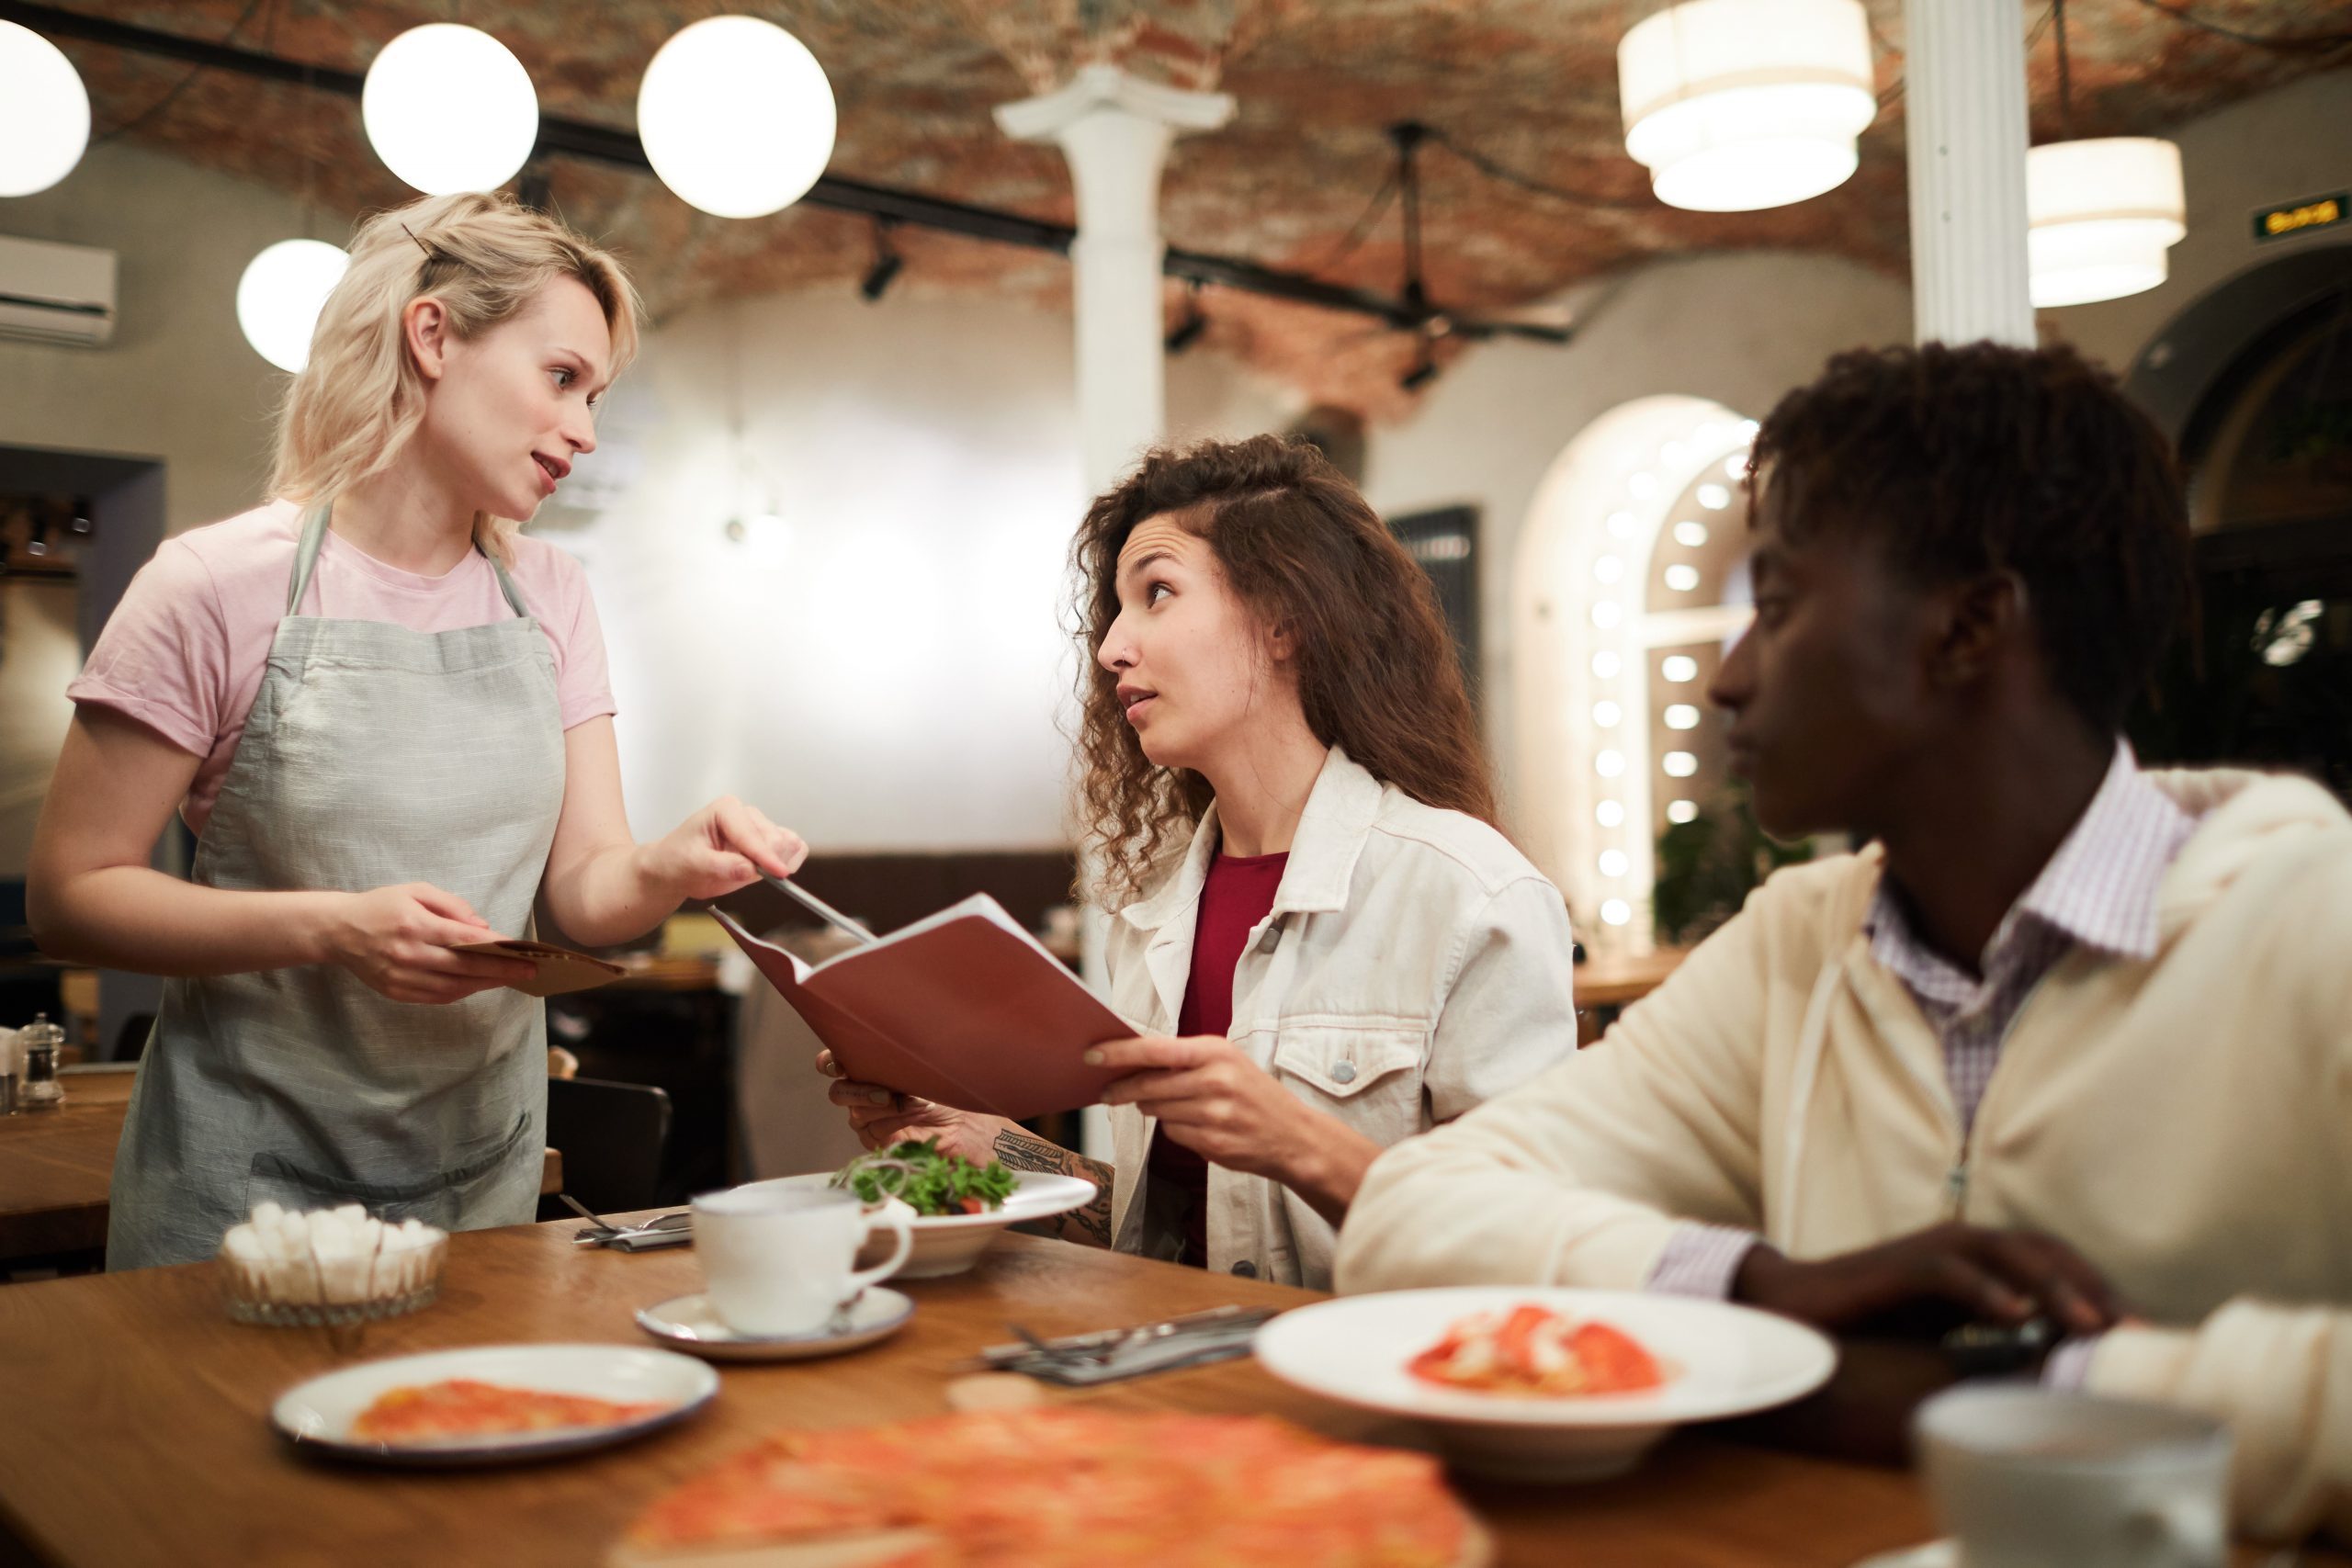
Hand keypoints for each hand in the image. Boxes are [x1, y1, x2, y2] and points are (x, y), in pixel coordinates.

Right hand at [319, 883, 537, 1004]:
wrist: (338, 930)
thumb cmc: (382, 906)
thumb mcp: (416, 891)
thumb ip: (452, 905)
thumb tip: (483, 928)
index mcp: (414, 924)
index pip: (465, 941)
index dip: (497, 949)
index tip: (524, 953)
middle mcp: (407, 953)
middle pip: (463, 968)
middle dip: (500, 971)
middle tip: (528, 972)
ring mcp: (400, 976)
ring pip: (452, 987)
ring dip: (484, 984)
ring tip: (507, 978)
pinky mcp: (395, 991)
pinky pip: (436, 997)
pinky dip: (461, 992)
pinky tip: (477, 984)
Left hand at [644, 796, 806, 903]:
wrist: (675, 869)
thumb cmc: (678, 861)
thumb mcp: (693, 864)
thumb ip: (722, 866)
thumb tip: (749, 869)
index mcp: (726, 809)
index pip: (753, 834)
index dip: (765, 856)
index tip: (778, 874)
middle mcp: (747, 815)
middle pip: (776, 838)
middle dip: (770, 861)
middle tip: (748, 877)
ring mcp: (760, 829)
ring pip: (789, 843)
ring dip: (780, 862)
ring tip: (752, 873)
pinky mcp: (768, 844)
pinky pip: (794, 849)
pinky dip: (789, 862)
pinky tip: (772, 872)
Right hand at [814, 1048, 1012, 1164]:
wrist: (965, 1117)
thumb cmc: (944, 1084)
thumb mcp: (919, 1064)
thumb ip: (894, 1057)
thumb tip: (883, 1047)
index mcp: (867, 1066)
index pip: (832, 1063)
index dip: (829, 1063)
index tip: (839, 1065)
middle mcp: (862, 1091)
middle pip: (837, 1093)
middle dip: (858, 1092)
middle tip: (885, 1093)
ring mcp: (868, 1118)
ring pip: (855, 1114)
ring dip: (885, 1108)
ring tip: (915, 1104)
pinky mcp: (877, 1140)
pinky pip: (871, 1132)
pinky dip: (893, 1123)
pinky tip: (913, 1117)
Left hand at [1091, 1035, 1309, 1177]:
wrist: (1294, 1137)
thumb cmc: (1254, 1094)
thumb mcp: (1226, 1062)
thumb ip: (1184, 1059)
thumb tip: (1132, 1061)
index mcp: (1216, 1052)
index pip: (1155, 1049)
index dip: (1119, 1053)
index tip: (1092, 1055)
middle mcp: (1216, 1081)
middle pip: (1148, 1085)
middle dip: (1123, 1089)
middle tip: (1107, 1091)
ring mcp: (1215, 1115)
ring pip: (1157, 1111)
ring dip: (1154, 1109)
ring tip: (1175, 1105)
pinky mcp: (1212, 1144)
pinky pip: (1173, 1134)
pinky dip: (1175, 1129)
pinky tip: (1197, 1125)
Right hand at [1733, 1222, 2124, 1338]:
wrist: (1798, 1310)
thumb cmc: (1872, 1325)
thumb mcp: (1946, 1337)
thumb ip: (1995, 1343)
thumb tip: (2054, 1376)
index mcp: (1979, 1261)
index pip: (2054, 1263)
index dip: (2098, 1291)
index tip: (2138, 1335)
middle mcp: (1961, 1245)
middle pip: (2043, 1252)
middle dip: (2092, 1287)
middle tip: (2131, 1331)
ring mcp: (1930, 1251)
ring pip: (2006, 1254)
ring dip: (2052, 1286)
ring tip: (2088, 1323)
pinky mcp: (1896, 1267)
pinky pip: (1949, 1272)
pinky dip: (1985, 1290)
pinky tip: (2014, 1317)